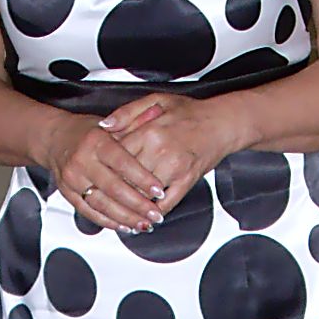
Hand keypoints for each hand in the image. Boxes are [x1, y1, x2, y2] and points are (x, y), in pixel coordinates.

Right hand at [40, 106, 166, 231]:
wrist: (54, 138)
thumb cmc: (88, 132)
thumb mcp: (111, 124)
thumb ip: (134, 125)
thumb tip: (158, 115)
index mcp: (96, 141)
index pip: (123, 163)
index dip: (143, 179)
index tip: (159, 191)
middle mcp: (82, 161)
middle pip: (114, 188)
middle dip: (138, 205)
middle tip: (156, 215)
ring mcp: (73, 179)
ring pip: (102, 204)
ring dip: (125, 218)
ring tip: (144, 224)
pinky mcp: (67, 193)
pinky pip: (89, 212)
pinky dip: (108, 222)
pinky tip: (125, 226)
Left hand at [100, 93, 239, 216]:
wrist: (222, 123)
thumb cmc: (190, 112)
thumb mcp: (157, 100)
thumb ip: (128, 112)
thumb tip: (103, 125)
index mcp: (149, 131)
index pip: (116, 153)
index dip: (103, 164)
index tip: (95, 171)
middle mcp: (160, 151)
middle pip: (126, 175)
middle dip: (111, 187)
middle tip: (98, 196)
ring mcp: (174, 169)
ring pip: (142, 192)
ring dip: (128, 204)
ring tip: (115, 211)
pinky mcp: (187, 181)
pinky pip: (165, 203)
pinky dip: (152, 212)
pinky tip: (142, 218)